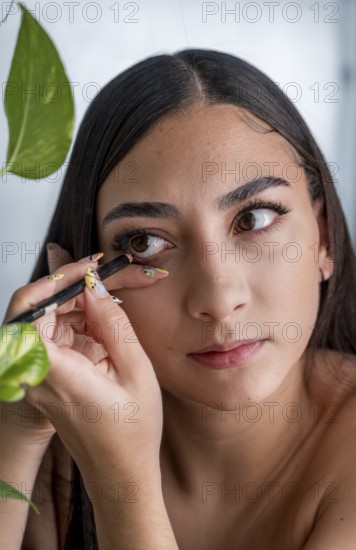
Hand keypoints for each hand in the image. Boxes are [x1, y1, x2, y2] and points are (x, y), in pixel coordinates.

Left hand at [2, 245, 167, 482]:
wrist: (120, 472)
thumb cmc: (132, 431)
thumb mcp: (135, 371)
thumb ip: (113, 323)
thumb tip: (94, 287)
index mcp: (55, 373)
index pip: (29, 311)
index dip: (54, 280)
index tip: (86, 267)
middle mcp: (37, 374)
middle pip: (37, 309)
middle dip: (71, 286)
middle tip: (107, 276)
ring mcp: (39, 377)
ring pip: (47, 320)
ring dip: (77, 303)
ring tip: (113, 298)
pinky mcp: (48, 377)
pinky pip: (57, 336)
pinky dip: (79, 322)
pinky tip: (104, 323)